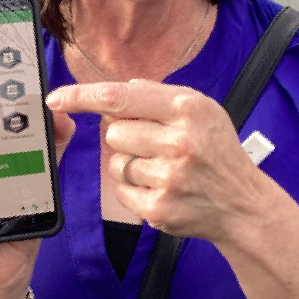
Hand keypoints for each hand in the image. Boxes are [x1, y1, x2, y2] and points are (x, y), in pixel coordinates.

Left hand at [48, 80, 275, 244]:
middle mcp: (179, 141)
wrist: (243, 206)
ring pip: (116, 163)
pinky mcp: (159, 208)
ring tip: (165, 169)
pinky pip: (121, 190)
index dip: (81, 96)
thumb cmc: (218, 151)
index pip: (120, 98)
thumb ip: (159, 96)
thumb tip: (119, 91)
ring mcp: (168, 178)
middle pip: (113, 132)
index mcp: (188, 109)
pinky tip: (162, 189)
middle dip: (127, 138)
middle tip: (158, 146)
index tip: (54, 98)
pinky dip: (135, 189)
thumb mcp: (203, 110)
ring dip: (132, 165)